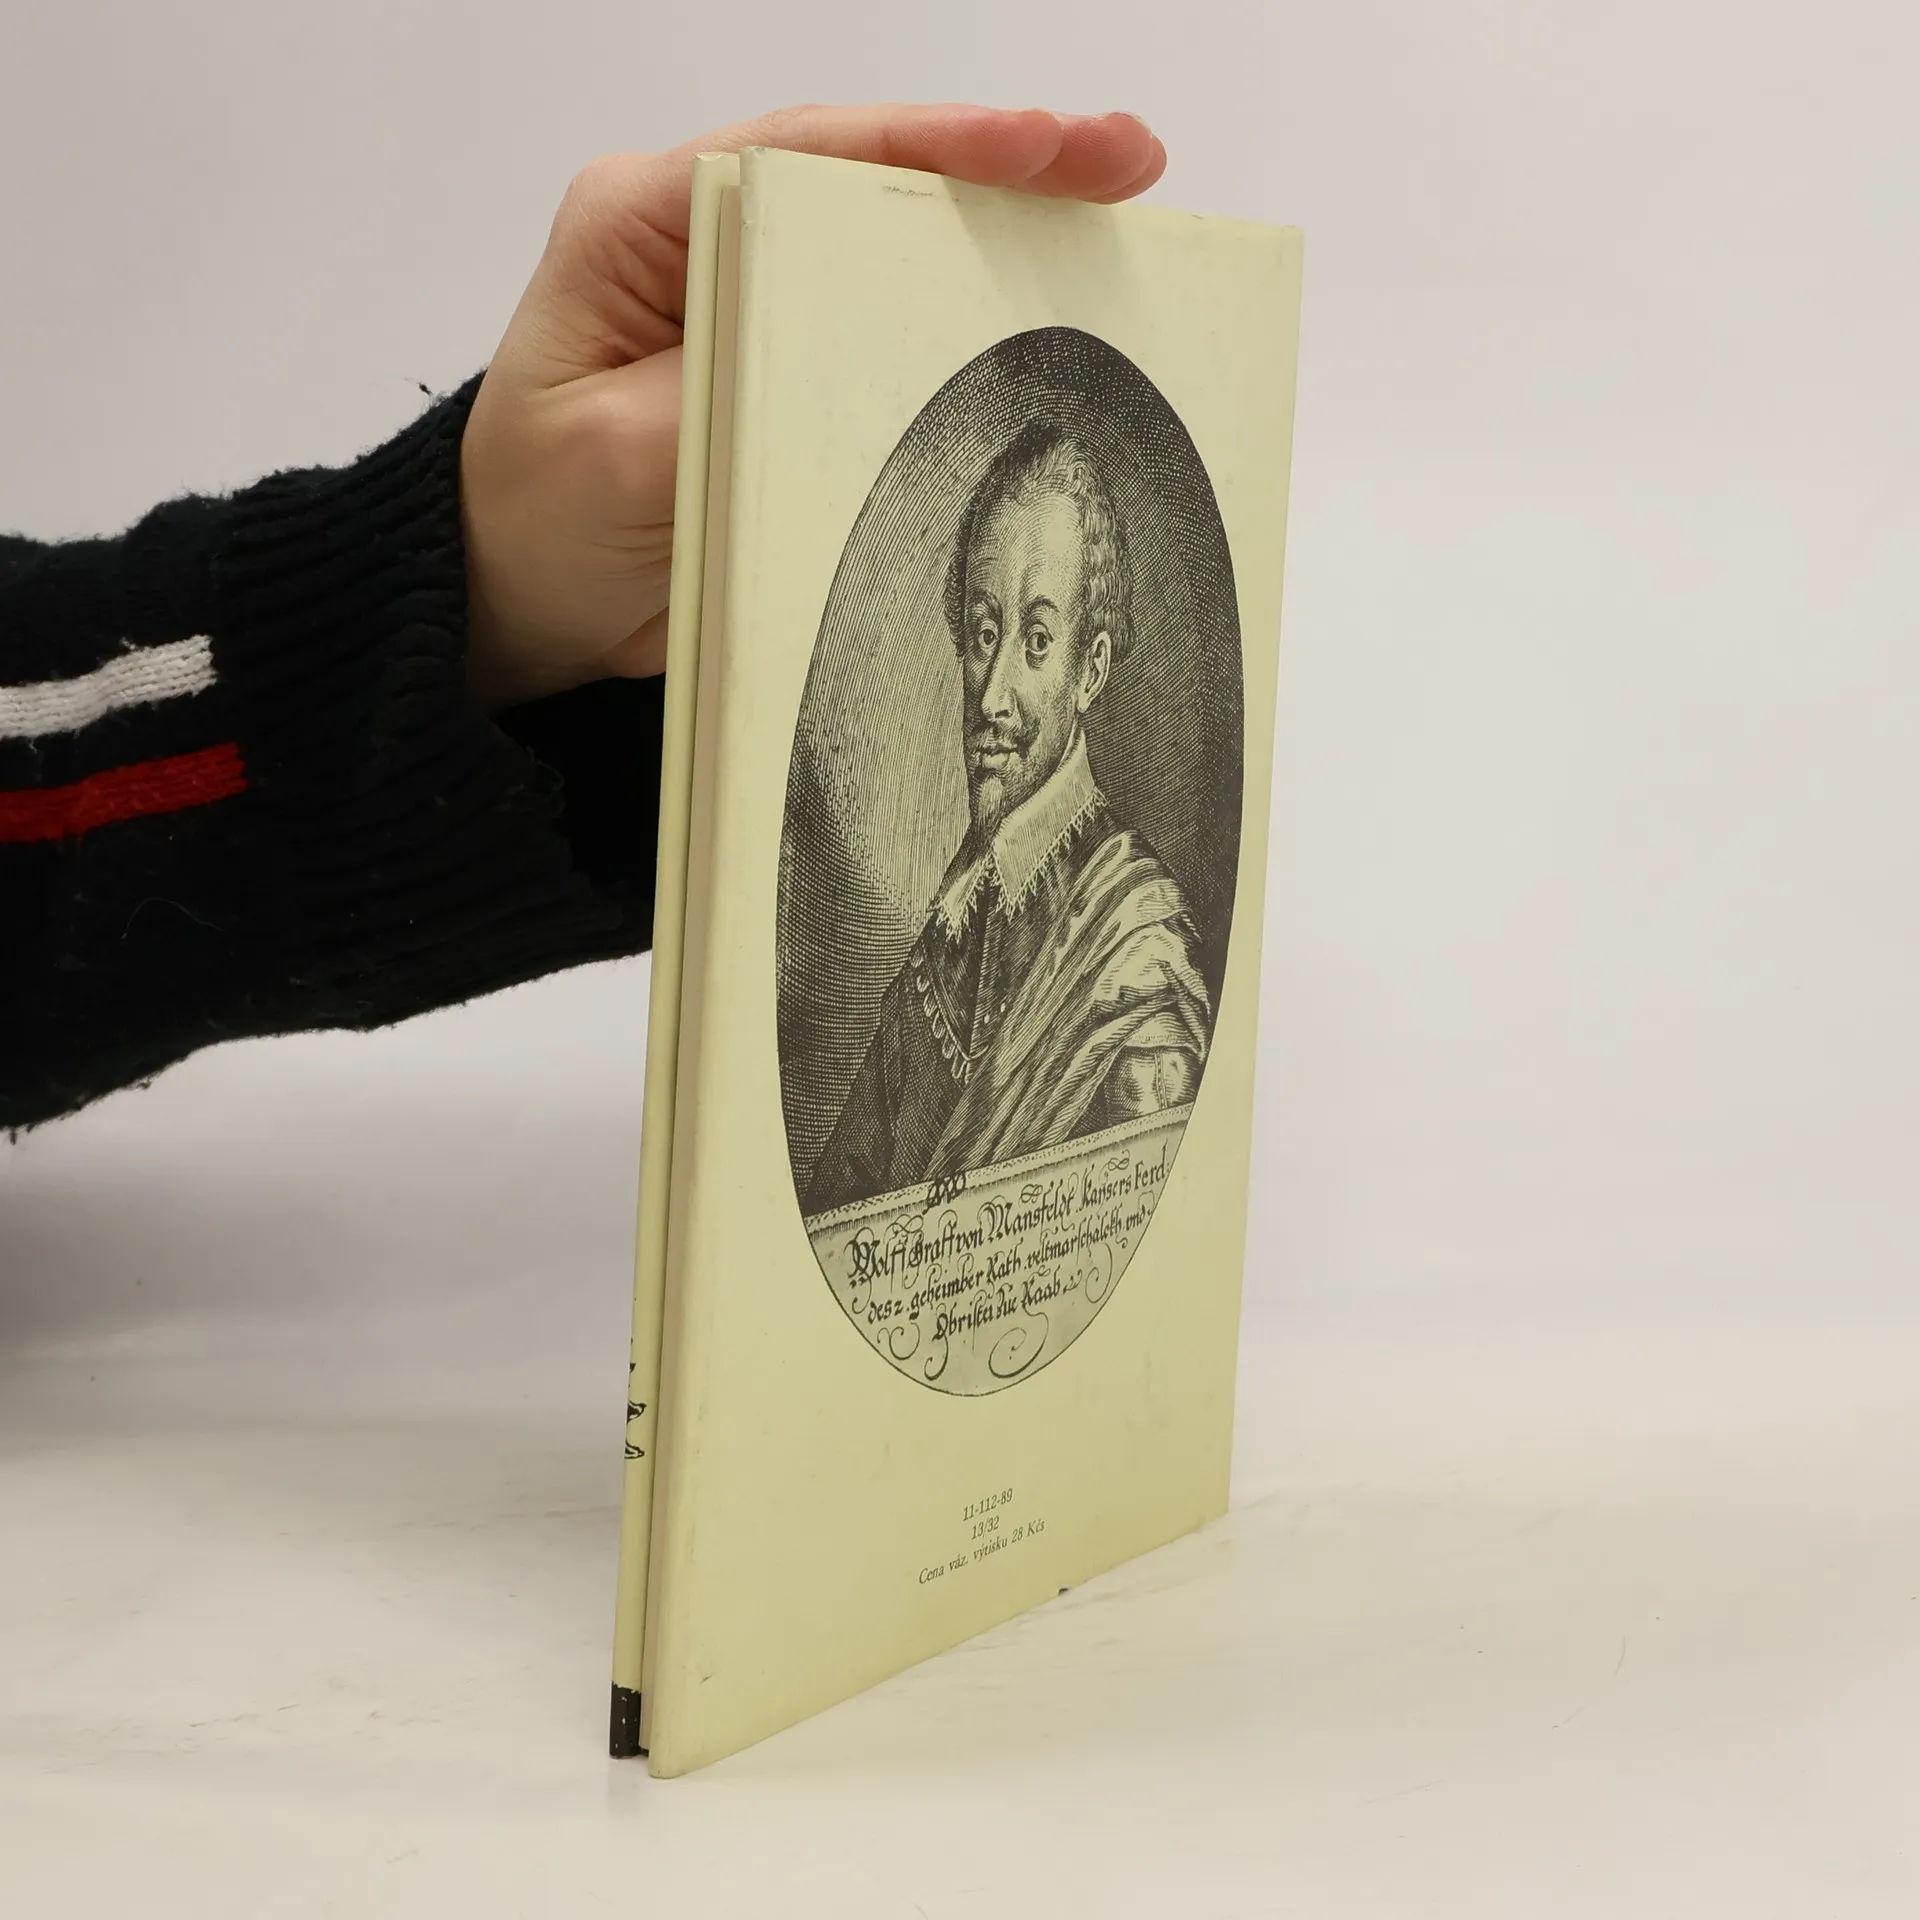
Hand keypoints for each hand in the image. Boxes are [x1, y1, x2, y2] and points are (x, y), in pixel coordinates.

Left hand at [459, 103, 1166, 707]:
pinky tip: (1046, 323)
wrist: (527, 607)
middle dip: (1004, 167)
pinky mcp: (785, 376)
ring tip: (1120, 224)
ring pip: (893, 251)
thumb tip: (832, 352)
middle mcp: (706, 244)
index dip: (937, 144)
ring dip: (1004, 240)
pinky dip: (968, 329)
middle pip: (871, 179)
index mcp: (645, 223)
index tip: (1047, 145)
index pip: (808, 151)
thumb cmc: (539, 519)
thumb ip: (726, 388)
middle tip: (1128, 164)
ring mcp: (755, 308)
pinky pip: (888, 338)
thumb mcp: (616, 454)